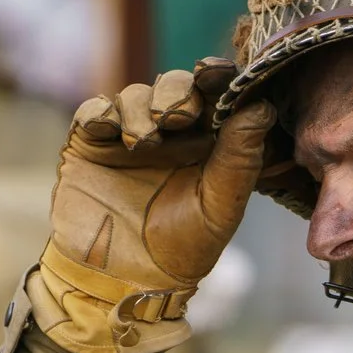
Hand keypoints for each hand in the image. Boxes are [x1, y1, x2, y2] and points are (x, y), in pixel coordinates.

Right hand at [57, 67, 273, 287]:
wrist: (125, 280)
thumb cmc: (182, 250)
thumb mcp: (219, 207)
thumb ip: (239, 158)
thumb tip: (261, 107)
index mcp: (208, 144)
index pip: (214, 97)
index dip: (216, 78)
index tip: (216, 72)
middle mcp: (170, 134)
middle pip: (174, 86)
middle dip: (177, 92)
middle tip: (178, 115)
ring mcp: (128, 136)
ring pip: (134, 95)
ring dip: (140, 110)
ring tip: (142, 143)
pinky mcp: (91, 144)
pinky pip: (92, 111)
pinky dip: (100, 113)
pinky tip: (107, 130)